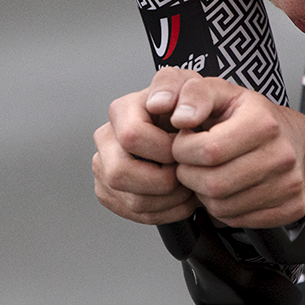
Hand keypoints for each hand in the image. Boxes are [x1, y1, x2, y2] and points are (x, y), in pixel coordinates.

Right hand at [92, 68, 199, 224]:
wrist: (195, 135)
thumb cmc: (192, 115)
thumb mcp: (199, 91)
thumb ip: (187, 90)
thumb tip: (161, 104)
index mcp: (123, 110)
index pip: (132, 137)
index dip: (163, 150)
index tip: (182, 148)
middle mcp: (107, 138)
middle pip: (120, 174)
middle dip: (162, 181)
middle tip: (183, 173)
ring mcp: (104, 166)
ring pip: (130, 200)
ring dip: (168, 199)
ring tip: (186, 186)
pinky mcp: (109, 191)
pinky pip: (134, 214)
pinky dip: (164, 212)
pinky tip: (177, 198)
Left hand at [165, 74, 304, 228]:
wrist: (293, 139)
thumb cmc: (250, 116)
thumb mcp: (221, 91)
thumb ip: (195, 95)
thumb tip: (180, 117)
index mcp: (263, 123)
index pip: (208, 151)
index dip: (183, 150)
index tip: (184, 142)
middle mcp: (281, 155)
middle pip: (214, 184)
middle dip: (190, 175)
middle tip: (192, 163)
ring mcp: (289, 185)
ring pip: (223, 207)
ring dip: (204, 194)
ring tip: (209, 173)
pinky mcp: (290, 208)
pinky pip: (239, 220)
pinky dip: (224, 209)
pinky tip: (227, 189)